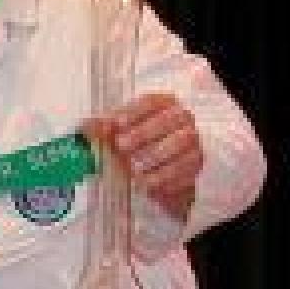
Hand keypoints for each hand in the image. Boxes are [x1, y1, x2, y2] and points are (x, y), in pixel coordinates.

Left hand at [87, 93, 203, 220]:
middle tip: (121, 146)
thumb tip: (93, 129)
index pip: (150, 102)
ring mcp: (192, 141)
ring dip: (154, 158)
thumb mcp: (114, 134)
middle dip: (142, 133)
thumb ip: (102, 129)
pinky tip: (147, 186)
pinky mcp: (195, 165)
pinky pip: (185, 171)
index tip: (115, 124)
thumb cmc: (132, 146)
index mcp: (162, 105)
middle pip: (168, 120)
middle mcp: (181, 119)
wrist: (155, 172)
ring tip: (133, 170)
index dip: (133, 112)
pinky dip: (165, 179)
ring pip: (181, 145)